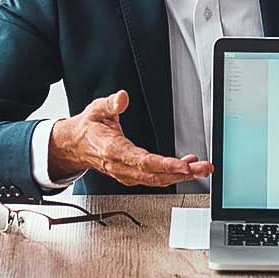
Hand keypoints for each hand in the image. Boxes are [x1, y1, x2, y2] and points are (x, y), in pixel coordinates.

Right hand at [49, 90, 213, 185]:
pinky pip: (153, 179)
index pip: (142, 161)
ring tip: (201, 168)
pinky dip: (171, 175)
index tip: (183, 165)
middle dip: (181, 173)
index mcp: (113, 150)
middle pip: (154, 175)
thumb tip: (122, 97)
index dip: (164, 165)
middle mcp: (121, 166)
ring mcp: (126, 174)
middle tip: (203, 168)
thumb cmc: (89, 128)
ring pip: (156, 180)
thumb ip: (110, 104)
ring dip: (181, 176)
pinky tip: (186, 167)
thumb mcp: (96, 109)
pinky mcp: (131, 176)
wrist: (75, 146)